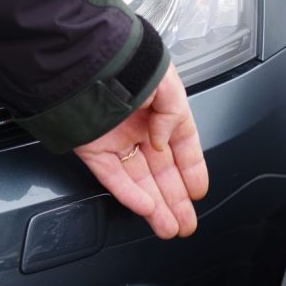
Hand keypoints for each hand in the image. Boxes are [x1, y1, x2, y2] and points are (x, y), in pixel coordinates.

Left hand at [74, 63, 207, 238]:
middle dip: (175, 200)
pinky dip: (129, 194)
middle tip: (186, 224)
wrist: (86, 58)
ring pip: (140, 181)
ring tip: (170, 228)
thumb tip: (163, 143)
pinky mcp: (92, 149)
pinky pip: (112, 177)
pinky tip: (146, 209)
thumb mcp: (167, 83)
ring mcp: (116, 140)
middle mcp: (140, 127)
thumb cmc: (127, 61)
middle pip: (162, 172)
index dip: (192, 171)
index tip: (199, 192)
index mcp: (161, 109)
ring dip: (156, 206)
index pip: (183, 146)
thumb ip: (173, 115)